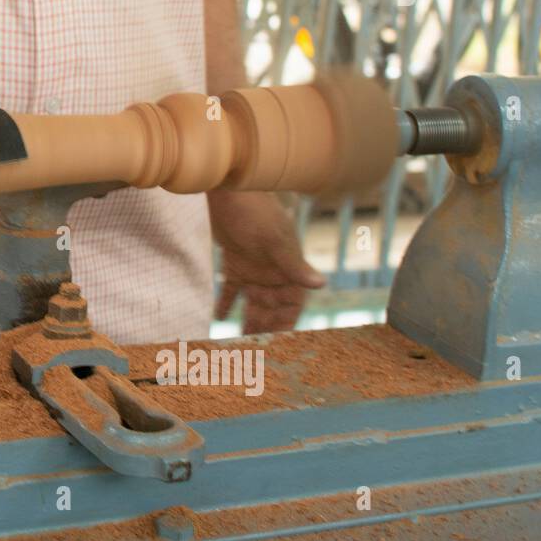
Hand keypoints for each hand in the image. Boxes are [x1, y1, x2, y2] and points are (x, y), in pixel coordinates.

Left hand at [208, 190, 324, 333]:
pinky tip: (219, 318)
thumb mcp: (274, 241)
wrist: (230, 191)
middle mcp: (275, 273)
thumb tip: (322, 284)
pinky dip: (226, 303)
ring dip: (247, 320)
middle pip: (272, 308)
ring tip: (238, 341)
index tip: (278, 343)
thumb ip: (294, 265)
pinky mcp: (235, 263)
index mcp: (289, 269)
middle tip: (252, 349)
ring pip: (253, 302)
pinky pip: (232, 289)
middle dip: (264, 327)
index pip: (293, 304)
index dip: (287, 324)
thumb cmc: (256, 212)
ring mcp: (255, 269)